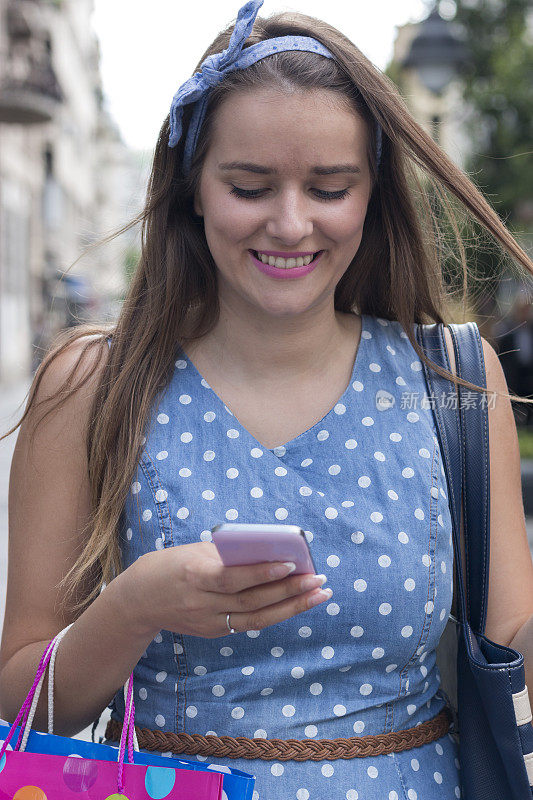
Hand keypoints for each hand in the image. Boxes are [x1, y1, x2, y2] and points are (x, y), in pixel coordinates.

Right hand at [122, 542, 330, 637]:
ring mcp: (208, 622)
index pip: (234, 577)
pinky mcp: (213, 632)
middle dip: (290, 591)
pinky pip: (249, 623)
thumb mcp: (197, 552)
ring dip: (292, 607)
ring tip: (319, 594)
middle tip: (320, 579)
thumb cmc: (174, 564)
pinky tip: (296, 603)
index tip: (293, 562)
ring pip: (257, 618)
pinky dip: (274, 613)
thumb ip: (230, 555)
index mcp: (195, 575)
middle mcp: (202, 603)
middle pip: (252, 600)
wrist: (140, 599)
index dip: (263, 573)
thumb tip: (271, 553)